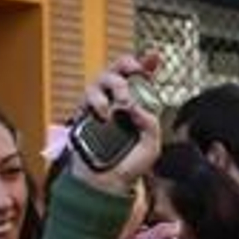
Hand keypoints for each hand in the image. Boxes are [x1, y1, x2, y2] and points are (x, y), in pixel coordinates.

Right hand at [66, 54, 164, 195]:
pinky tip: (105, 114)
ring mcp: (100, 105)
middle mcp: (118, 101)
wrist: (107, 183)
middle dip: (128, 64)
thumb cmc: (130, 166)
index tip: (154, 56)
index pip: (142, 80)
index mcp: (138, 106)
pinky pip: (88, 95)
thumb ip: (151, 122)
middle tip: (136, 72)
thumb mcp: (152, 144)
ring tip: (123, 104)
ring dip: (116, 85)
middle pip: (119, 69)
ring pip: (102, 77)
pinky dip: (99, 101)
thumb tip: (133, 105)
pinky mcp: (84, 113)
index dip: (147, 63)